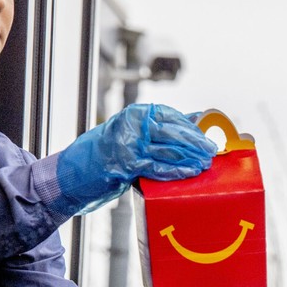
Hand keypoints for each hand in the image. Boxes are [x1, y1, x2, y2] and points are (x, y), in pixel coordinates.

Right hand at [55, 103, 216, 215]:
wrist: (75, 171)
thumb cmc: (107, 152)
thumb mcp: (133, 133)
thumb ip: (161, 127)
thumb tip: (195, 121)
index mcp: (137, 114)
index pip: (172, 117)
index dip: (192, 129)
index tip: (208, 137)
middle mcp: (134, 124)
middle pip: (173, 132)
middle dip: (196, 143)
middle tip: (211, 151)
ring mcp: (130, 143)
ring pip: (169, 149)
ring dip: (190, 157)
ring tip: (205, 163)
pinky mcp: (127, 164)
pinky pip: (158, 167)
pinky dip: (176, 170)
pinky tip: (190, 172)